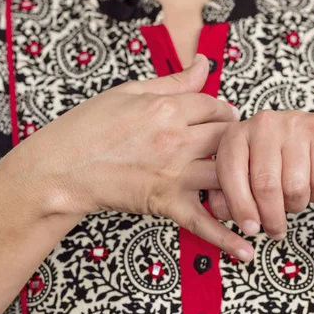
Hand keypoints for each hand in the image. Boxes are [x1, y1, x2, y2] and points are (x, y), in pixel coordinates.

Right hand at [12, 55, 253, 259]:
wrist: (59, 168)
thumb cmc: (87, 127)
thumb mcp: (129, 92)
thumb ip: (174, 81)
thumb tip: (204, 64)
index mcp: (167, 107)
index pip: (216, 105)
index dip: (225, 111)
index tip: (225, 118)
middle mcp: (176, 139)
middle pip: (229, 137)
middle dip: (239, 141)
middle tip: (241, 148)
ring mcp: (173, 173)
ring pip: (227, 173)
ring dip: (244, 180)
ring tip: (255, 185)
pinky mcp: (164, 203)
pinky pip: (203, 221)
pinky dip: (226, 237)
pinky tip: (247, 249)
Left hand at [209, 110, 313, 241]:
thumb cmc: (274, 168)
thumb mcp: (245, 179)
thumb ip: (227, 198)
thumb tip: (227, 214)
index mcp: (235, 134)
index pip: (230, 172)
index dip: (239, 205)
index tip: (250, 229)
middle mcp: (262, 123)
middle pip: (265, 184)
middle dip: (271, 217)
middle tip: (276, 231)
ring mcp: (294, 123)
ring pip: (294, 186)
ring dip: (295, 205)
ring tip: (293, 201)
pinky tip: (311, 186)